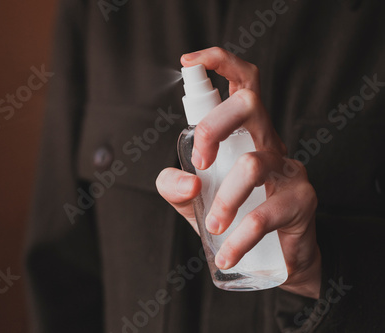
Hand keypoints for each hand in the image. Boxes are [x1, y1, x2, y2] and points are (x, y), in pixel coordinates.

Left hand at [156, 47, 320, 298]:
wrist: (274, 258)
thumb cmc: (232, 217)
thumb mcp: (193, 200)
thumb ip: (174, 186)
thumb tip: (186, 180)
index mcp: (245, 134)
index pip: (242, 85)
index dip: (220, 63)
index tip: (189, 61)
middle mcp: (269, 142)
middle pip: (248, 105)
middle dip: (214, 126)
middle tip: (200, 162)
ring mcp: (288, 169)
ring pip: (254, 164)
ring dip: (225, 198)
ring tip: (213, 226)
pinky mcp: (301, 200)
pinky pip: (265, 213)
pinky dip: (239, 236)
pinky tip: (227, 253)